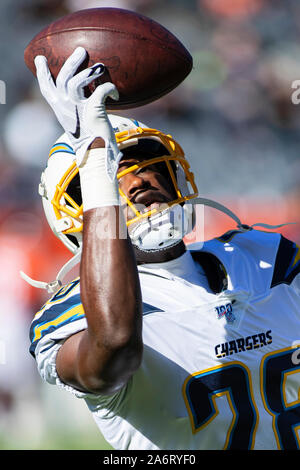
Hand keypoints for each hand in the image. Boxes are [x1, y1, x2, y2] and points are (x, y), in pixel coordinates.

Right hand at [34, 47, 121, 178]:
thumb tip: (86, 94)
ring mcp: (78, 108)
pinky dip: (110, 88)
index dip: (42, 73)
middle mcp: (66, 107)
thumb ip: (76, 108)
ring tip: (100, 67)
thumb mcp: (77, 122)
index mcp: (59, 110)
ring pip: (77, 80)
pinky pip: (102, 90)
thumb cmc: (89, 139)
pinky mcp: (94, 109)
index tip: (40, 59)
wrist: (96, 154)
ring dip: (89, 71)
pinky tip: (115, 93)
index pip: (46, 88)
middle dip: (71, 62)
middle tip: (82, 51)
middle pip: (63, 78)